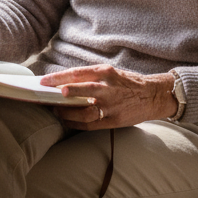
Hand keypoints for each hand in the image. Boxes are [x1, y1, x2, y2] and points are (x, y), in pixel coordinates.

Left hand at [40, 64, 178, 129]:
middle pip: (80, 89)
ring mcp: (111, 105)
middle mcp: (108, 87)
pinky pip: (91, 124)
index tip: (44, 81)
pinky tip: (67, 122)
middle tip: (46, 94)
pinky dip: (77, 124)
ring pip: (85, 111)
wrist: (152, 96)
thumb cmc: (128, 83)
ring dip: (67, 112)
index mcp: (106, 72)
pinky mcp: (114, 120)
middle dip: (61, 93)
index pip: (78, 73)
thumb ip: (91, 77)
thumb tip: (65, 82)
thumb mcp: (111, 73)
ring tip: (56, 111)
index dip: (59, 77)